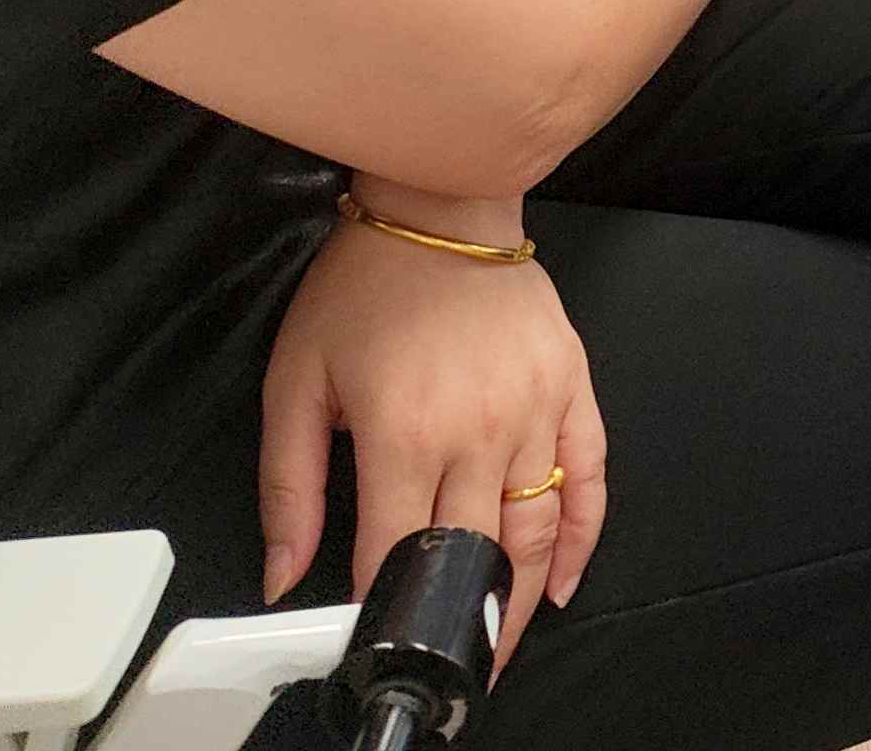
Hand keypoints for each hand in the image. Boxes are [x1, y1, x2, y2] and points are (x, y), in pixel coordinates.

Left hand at [262, 199, 607, 656]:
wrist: (441, 205)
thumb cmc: (363, 289)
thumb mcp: (295, 383)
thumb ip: (288, 488)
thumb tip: (281, 579)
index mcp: (403, 433)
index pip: (394, 554)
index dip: (381, 610)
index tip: (370, 641)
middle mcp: (479, 431)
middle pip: (474, 557)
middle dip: (458, 625)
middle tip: (442, 664)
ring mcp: (536, 409)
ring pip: (538, 529)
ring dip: (521, 599)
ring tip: (501, 644)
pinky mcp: (572, 387)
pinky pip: (589, 477)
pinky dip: (581, 536)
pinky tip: (563, 580)